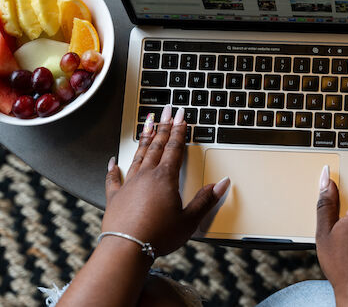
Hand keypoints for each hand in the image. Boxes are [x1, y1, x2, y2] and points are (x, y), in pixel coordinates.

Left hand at [103, 106, 229, 255]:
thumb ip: (206, 200)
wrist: (126, 250)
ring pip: (138, 155)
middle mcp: (146, 176)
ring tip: (146, 122)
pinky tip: (112, 161)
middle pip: (156, 146)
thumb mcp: (189, 220)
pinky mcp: (115, 197)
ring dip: (144, 139)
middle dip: (163, 126)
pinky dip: (113, 169)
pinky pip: (114, 179)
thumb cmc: (159, 236)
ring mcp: (129, 185)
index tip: (181, 115)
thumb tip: (223, 183)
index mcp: (165, 178)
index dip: (179, 130)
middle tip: (166, 110)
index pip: (174, 148)